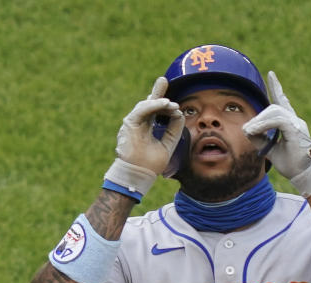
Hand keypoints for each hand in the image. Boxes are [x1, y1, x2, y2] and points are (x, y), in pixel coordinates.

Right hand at [105, 77, 184, 196]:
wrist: (139, 175)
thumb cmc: (151, 164)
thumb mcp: (168, 144)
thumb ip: (174, 130)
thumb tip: (180, 114)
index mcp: (146, 127)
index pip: (154, 110)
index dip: (162, 102)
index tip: (173, 100)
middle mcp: (138, 123)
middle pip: (148, 104)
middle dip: (157, 92)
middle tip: (163, 80)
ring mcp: (133, 123)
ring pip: (145, 106)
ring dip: (160, 102)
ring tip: (173, 104)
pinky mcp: (130, 124)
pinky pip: (141, 110)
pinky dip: (153, 106)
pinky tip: (165, 104)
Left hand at [242, 71, 310, 197]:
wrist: (302, 175)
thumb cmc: (289, 164)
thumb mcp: (269, 149)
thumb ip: (259, 138)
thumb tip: (246, 129)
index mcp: (291, 123)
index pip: (282, 101)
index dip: (276, 87)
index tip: (271, 74)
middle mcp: (296, 120)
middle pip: (273, 108)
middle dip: (258, 118)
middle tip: (248, 130)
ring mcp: (297, 124)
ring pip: (275, 113)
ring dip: (259, 122)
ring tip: (250, 131)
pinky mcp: (296, 130)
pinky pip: (278, 121)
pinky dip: (264, 125)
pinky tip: (255, 131)